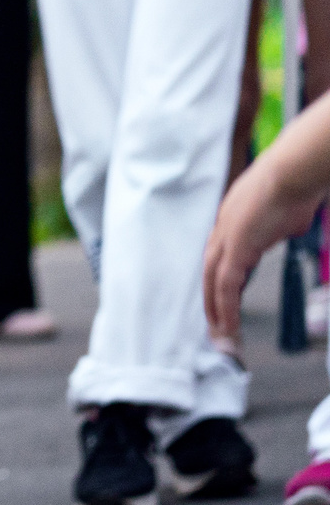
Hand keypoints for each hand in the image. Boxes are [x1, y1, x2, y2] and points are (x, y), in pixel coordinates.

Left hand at [203, 158, 321, 336]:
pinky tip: (228, 325)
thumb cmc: (296, 186)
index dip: (220, 278)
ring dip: (214, 309)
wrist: (292, 171)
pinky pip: (225, 285)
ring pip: (213, 281)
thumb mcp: (287, 211)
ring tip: (219, 333)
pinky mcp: (234, 248)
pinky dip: (225, 307)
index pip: (220, 256)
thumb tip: (291, 226)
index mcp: (231, 220)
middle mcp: (223, 230)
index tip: (224, 296)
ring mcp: (226, 238)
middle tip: (213, 323)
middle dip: (211, 298)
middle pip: (210, 270)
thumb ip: (281, 225)